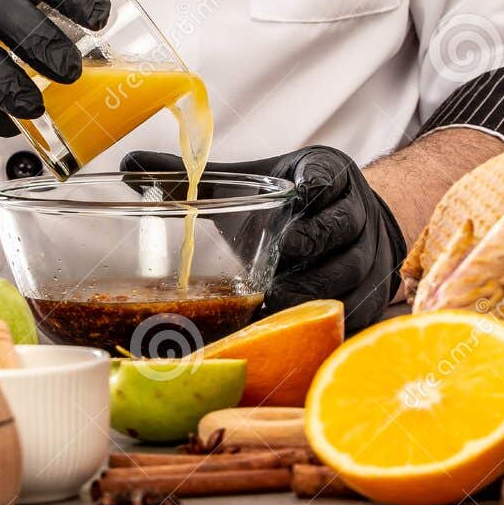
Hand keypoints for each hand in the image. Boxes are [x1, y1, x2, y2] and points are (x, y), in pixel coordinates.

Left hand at [121, 146, 407, 333]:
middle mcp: (358, 212)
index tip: (295, 192)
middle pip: (338, 231)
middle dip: (305, 250)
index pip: (326, 175)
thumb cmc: (288, 204)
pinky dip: (326, 327)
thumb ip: (197, 176)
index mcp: (328, 174)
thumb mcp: (251, 181)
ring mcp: (372, 255)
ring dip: (310, 293)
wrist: (351, 222)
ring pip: (349, 276)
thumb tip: (127, 166)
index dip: (312, 185)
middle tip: (268, 271)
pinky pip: (357, 314)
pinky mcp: (376, 295)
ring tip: (271, 310)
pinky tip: (294, 338)